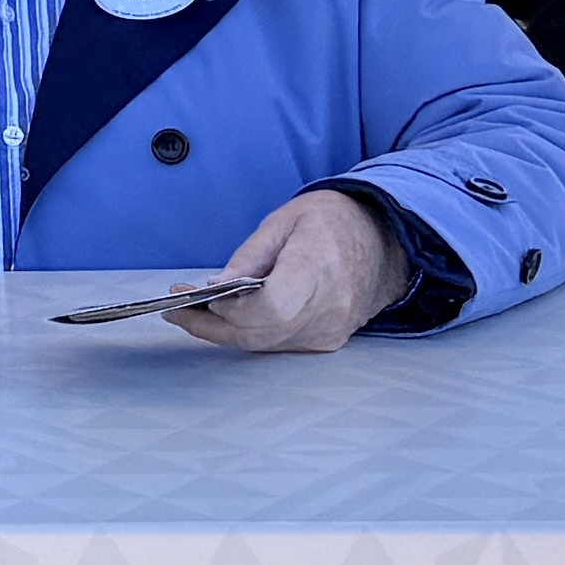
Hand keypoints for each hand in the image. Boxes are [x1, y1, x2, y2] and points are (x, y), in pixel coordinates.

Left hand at [165, 186, 404, 357]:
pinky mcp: (328, 340)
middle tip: (176, 310)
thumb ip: (249, 257)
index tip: (204, 298)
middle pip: (259, 333)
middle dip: (210, 326)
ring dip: (224, 332)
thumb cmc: (335, 221)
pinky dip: (250, 333)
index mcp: (317, 269)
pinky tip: (227, 318)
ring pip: (264, 344)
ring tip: (191, 313)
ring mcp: (330, 330)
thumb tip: (214, 288)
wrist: (387, 239)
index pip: (269, 308)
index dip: (232, 309)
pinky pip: (279, 344)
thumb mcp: (285, 221)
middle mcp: (327, 308)